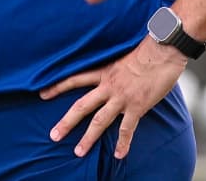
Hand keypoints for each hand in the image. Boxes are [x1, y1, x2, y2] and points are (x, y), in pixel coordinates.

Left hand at [41, 36, 186, 159]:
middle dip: (66, 122)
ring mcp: (122, 97)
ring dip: (88, 138)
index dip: (57, 87)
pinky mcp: (137, 106)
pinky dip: (123, 144)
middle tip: (53, 136)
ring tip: (78, 152)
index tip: (42, 95)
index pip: (74, 79)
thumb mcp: (123, 54)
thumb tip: (114, 70)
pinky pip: (127, 130)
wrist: (163, 50)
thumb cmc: (147, 49)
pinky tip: (119, 155)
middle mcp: (109, 86)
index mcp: (104, 71)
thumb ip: (115, 67)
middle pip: (81, 106)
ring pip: (99, 121)